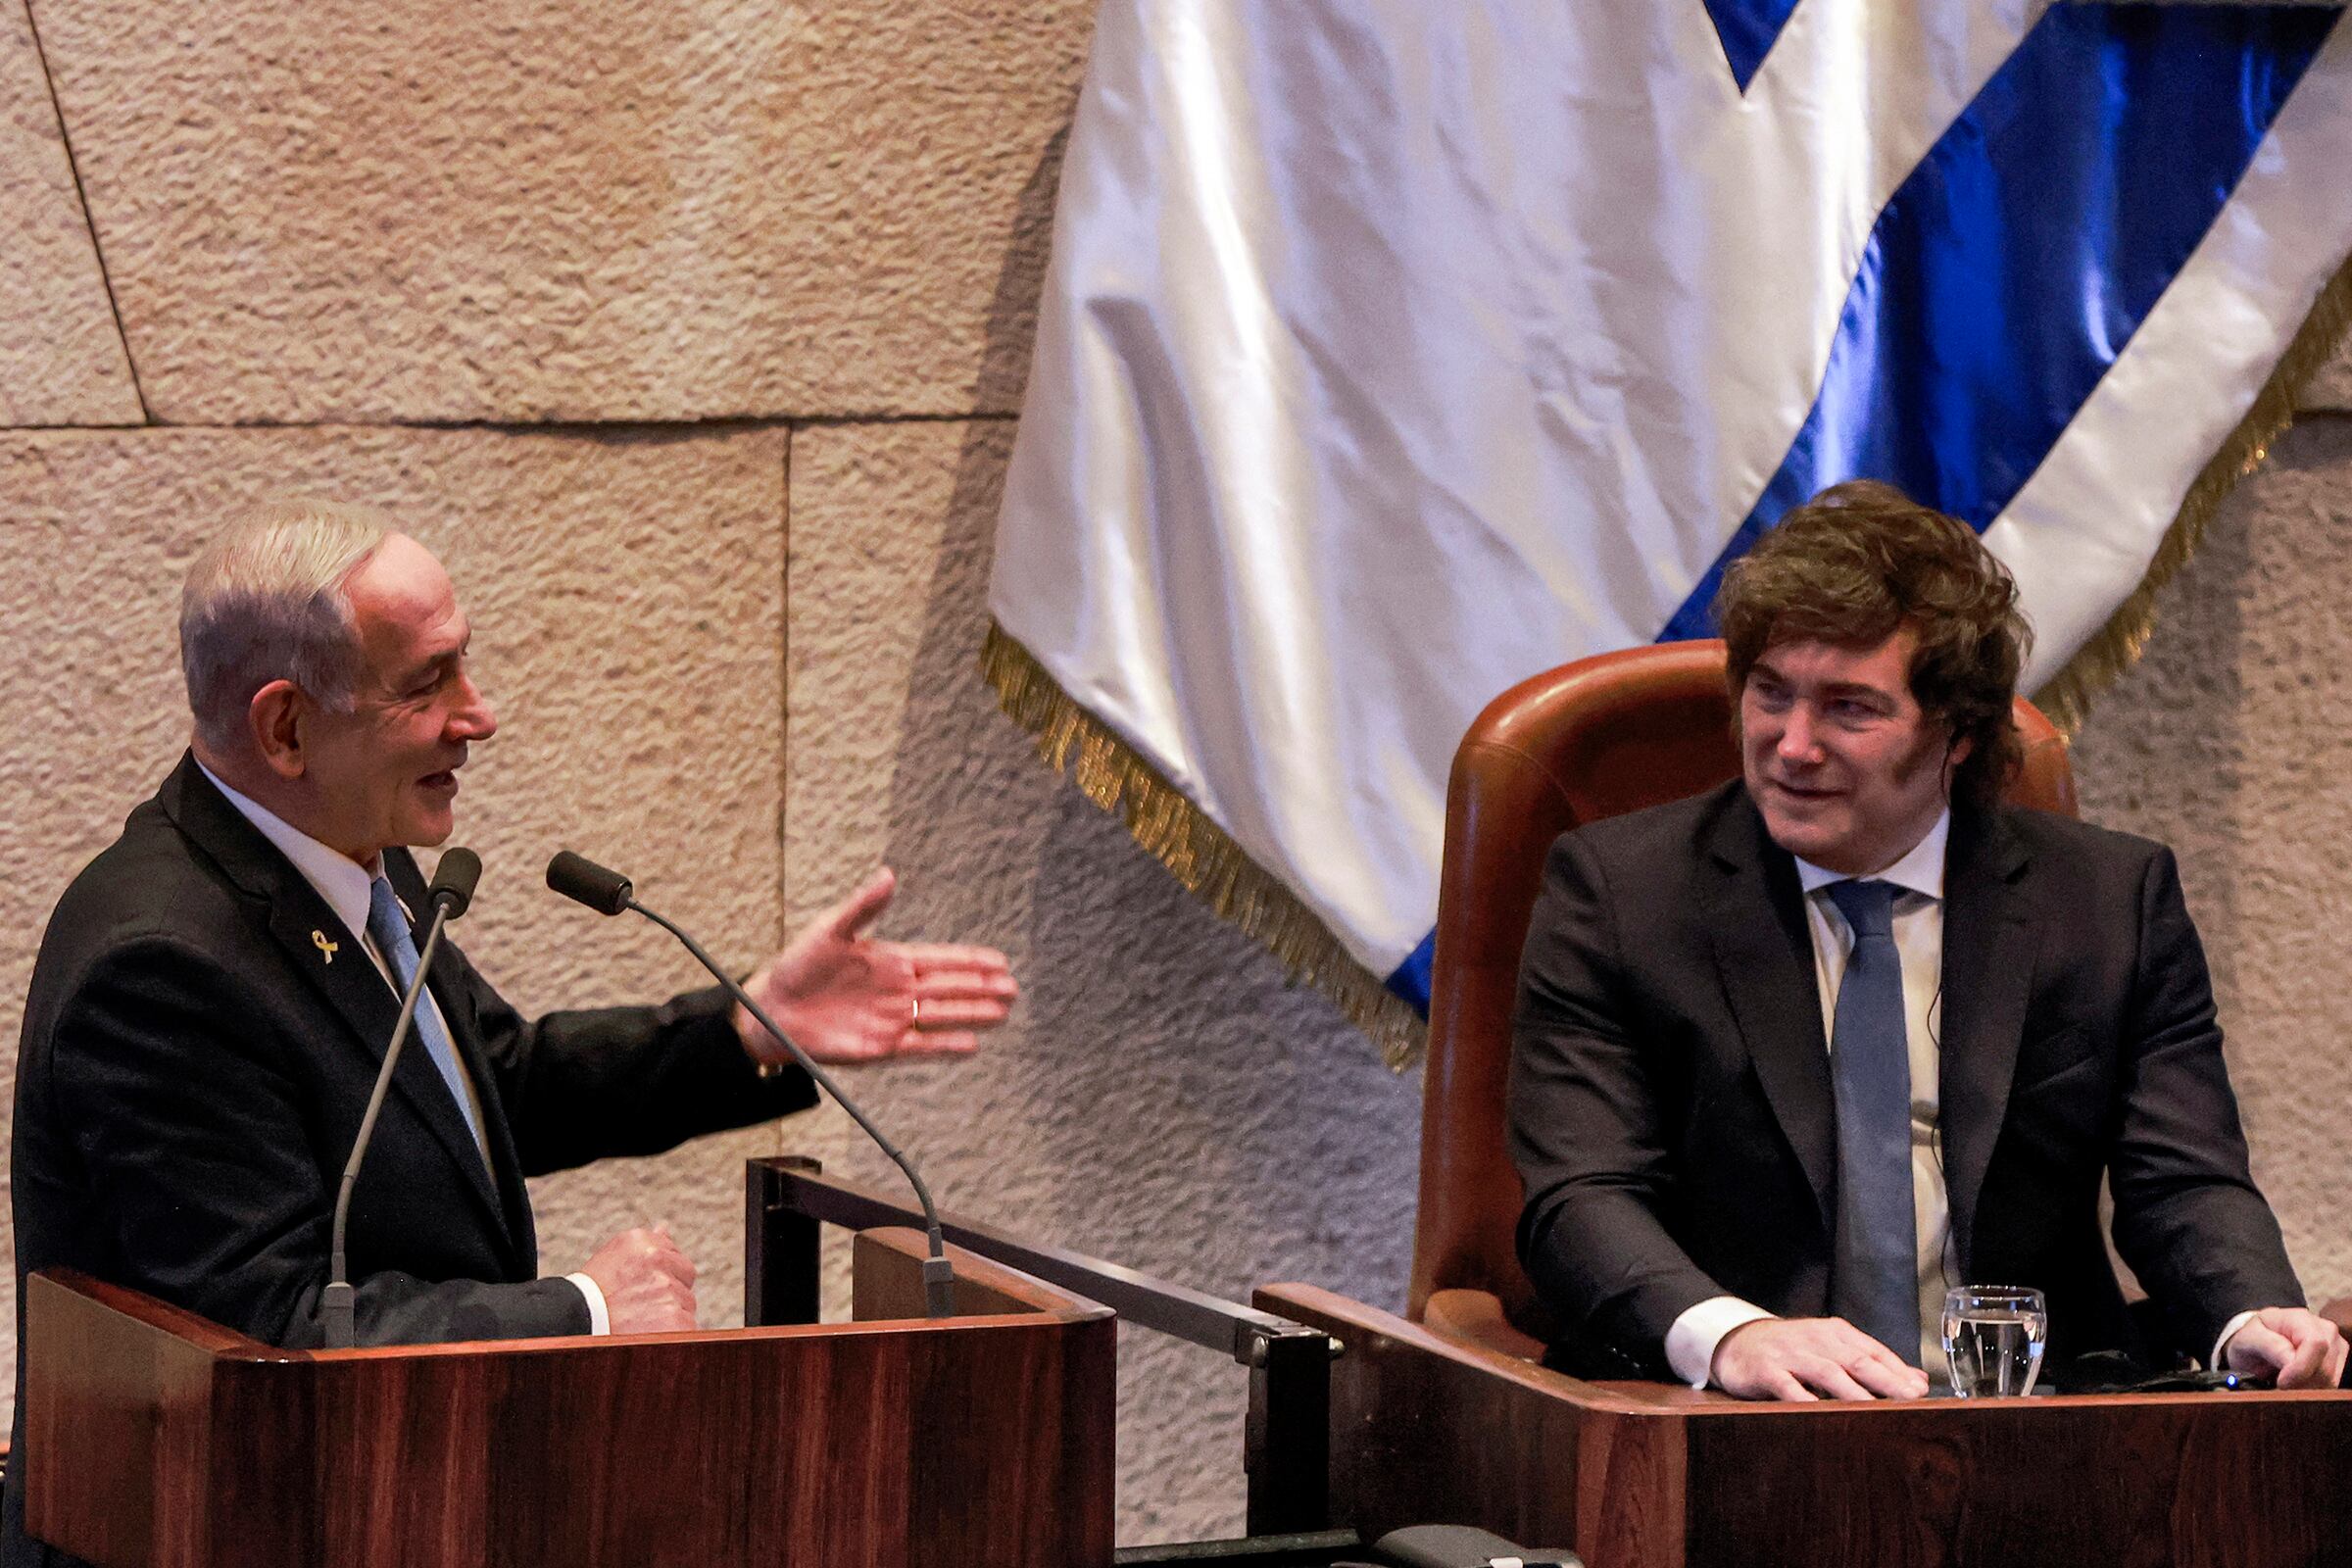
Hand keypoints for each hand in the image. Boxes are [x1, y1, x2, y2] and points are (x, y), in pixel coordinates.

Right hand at [581, 1226, 697, 1334]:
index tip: (643, 1290)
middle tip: (641, 1307)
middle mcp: (656, 1259)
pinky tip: (650, 1334)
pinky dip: (674, 1333)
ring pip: (686, 1304)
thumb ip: (647, 1244)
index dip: (662, 1277)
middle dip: (670, 1293)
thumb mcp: (615, 1258)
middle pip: (684, 1280)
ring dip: (671, 1314)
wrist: (576, 1323)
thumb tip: (664, 1228)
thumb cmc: (592, 1295)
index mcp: (641, 1240)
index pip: (675, 1258)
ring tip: (639, 1321)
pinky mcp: (674, 1315)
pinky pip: (688, 1325)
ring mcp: (666, 1287)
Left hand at [737, 866, 1016, 1065]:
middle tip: (1013, 987)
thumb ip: (864, 906)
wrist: (771, 1011)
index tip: (1000, 961)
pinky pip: (921, 1045)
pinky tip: (972, 1044)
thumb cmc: (798, 966)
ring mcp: (892, 1018)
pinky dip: (946, 1045)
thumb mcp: (830, 929)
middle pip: (950, 988)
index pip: (941, 959)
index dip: (971, 960)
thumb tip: (889, 874)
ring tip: (1003, 1012)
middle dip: (981, 987)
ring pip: (942, 1015)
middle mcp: (898, 989)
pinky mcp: (881, 1046)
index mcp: (891, 959)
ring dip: (972, 1014)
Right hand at [1712, 1316, 1930, 1400]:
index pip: (1873, 1351)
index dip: (1897, 1371)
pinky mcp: (1767, 1370)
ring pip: (1827, 1372)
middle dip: (1885, 1380)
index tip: (1920, 1391)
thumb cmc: (1792, 1350)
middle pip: (1856, 1360)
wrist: (1737, 1341)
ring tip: (1874, 1409)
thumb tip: (1918, 1380)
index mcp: (1835, 1333)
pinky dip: (1805, 1399)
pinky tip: (1819, 1412)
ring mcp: (1790, 1353)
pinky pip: (1788, 1386)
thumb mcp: (1831, 1349)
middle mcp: (1815, 1339)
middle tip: (1909, 1399)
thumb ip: (1873, 1363)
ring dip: (1853, 1392)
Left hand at [2222, 1307, 2348, 1389]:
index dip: (2300, 1369)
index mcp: (2301, 1319)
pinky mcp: (2338, 1363)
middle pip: (2324, 1369)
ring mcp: (2336, 1347)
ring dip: (2304, 1387)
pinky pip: (2330, 1386)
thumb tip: (2291, 1361)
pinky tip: (2296, 1382)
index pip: (2316, 1344)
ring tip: (2286, 1378)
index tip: (2281, 1382)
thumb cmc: (2254, 1336)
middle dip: (2299, 1382)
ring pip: (2329, 1381)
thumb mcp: (2250, 1338)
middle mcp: (2325, 1330)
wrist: (2260, 1339)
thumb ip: (2270, 1346)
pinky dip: (2311, 1389)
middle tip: (2278, 1381)